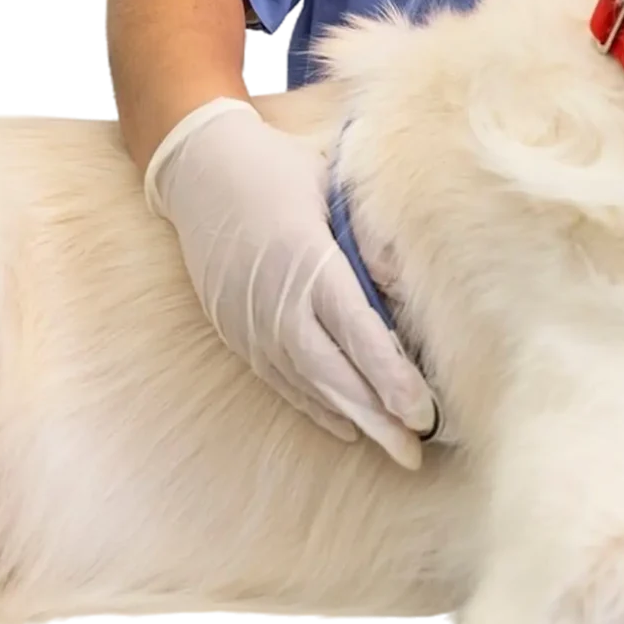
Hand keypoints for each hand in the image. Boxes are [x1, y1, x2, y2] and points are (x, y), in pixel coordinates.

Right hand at [147, 98, 439, 468]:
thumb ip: (371, 240)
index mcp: (307, 263)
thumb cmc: (278, 170)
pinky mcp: (235, 331)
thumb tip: (408, 290)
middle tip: (416, 455)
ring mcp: (250, 322)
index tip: (424, 413)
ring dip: (351, 419)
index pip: (357, 334)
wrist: (199, 168)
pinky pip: (280, 379)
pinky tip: (346, 425)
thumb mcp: (332, 188)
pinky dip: (314, 405)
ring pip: (306, 384)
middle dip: (378, 418)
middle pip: (334, 374)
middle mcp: (276, 303)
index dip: (392, 379)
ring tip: (392, 449)